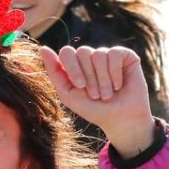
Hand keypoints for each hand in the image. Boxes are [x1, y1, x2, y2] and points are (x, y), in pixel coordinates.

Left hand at [38, 46, 154, 155]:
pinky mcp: (125, 56)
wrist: (120, 120)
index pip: (67, 52)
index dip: (72, 68)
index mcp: (76, 65)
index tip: (80, 86)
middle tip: (96, 95)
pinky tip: (119, 85)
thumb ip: (54, 72)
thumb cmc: (94, 109)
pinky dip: (115, 73)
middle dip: (89, 77)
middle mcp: (91, 57)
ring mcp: (108, 55)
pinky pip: (114, 54)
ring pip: (98, 54)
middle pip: (82, 52)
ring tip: (108, 94)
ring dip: (103, 79)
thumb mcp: (68, 94)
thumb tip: (43, 48)